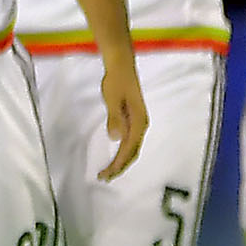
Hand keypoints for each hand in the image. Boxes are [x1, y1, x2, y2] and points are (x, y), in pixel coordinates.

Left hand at [95, 50, 148, 184]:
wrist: (121, 67)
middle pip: (132, 152)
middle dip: (120, 167)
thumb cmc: (116, 82)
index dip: (118, 164)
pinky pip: (130, 141)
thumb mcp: (113, 100)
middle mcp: (141, 125)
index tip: (106, 174)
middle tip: (104, 178)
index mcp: (139, 122)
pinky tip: (116, 156)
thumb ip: (115, 119)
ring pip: (132, 148)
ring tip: (109, 172)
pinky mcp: (134, 120)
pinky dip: (123, 152)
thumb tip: (116, 138)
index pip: (128, 149)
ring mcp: (138, 123)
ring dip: (121, 161)